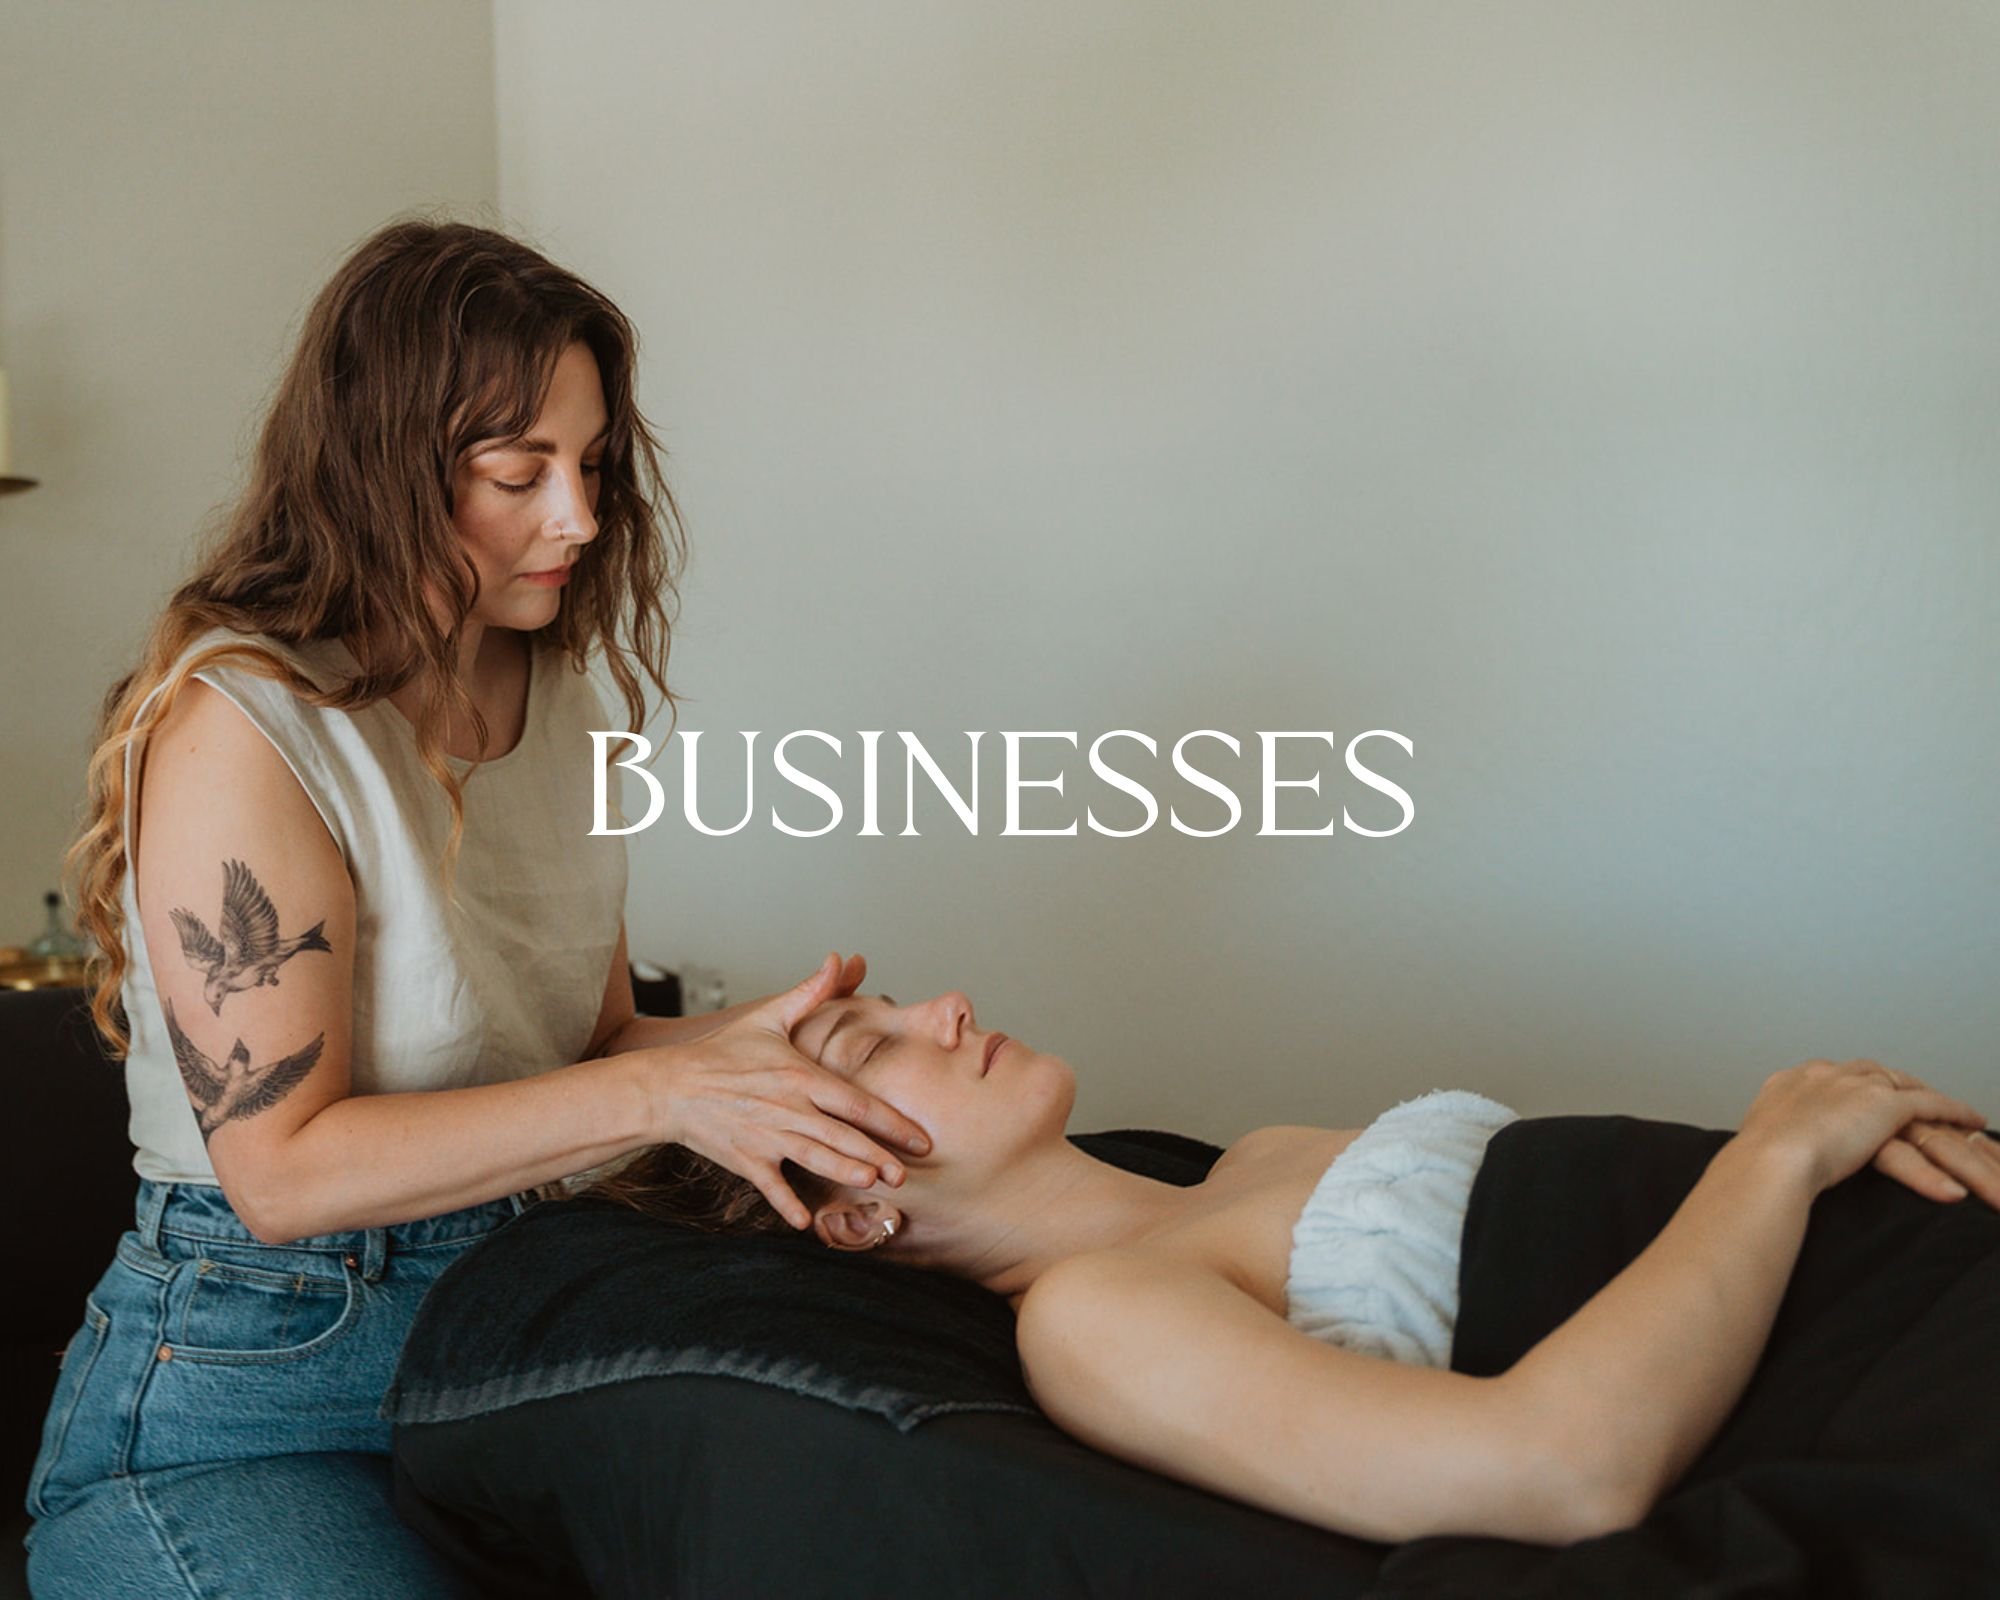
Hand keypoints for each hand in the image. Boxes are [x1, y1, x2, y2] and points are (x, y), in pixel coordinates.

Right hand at [644, 953, 932, 1229]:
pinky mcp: (745, 1159)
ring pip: (814, 1158)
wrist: (671, 1084)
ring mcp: (766, 1136)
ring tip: (873, 1185)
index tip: (920, 1138)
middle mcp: (788, 1108)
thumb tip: (840, 960)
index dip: (890, 1122)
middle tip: (906, 1175)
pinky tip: (807, 1223)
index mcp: (800, 1076)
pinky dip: (786, 1204)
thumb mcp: (768, 1018)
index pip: (855, 1101)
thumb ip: (810, 993)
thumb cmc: (723, 1051)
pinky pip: (770, 1186)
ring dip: (844, 1173)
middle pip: (841, 1135)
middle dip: (876, 1156)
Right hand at [1736, 1057, 1989, 1199]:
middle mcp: (1823, 1074)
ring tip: (1943, 1109)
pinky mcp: (1886, 1105)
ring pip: (1902, 1085)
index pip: (1828, 1076)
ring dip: (1924, 1096)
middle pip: (1868, 1072)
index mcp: (1789, 1081)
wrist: (1771, 1160)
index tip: (1858, 1098)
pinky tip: (1972, 1119)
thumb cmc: (1757, 1163)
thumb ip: (1771, 1139)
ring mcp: (1855, 1085)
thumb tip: (1766, 1152)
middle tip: (1905, 1098)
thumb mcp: (1758, 1143)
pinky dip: (1954, 1110)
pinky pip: (1931, 1104)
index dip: (1849, 1086)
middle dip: (1889, 1083)